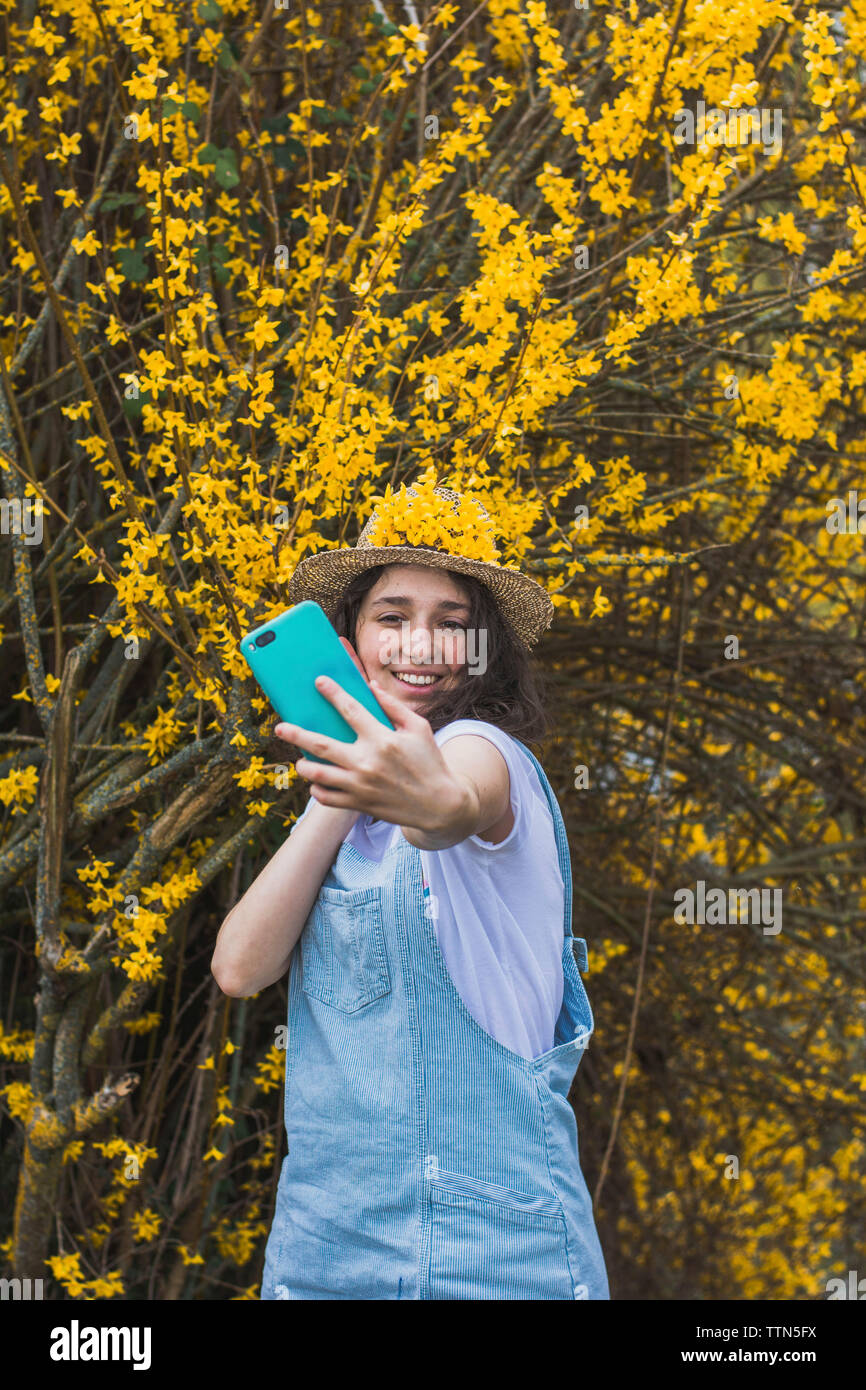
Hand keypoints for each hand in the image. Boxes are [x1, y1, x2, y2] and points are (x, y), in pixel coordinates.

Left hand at [273, 674, 466, 833]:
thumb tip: (370, 686)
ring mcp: (361, 786)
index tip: (318, 681)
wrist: (439, 805)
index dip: (332, 693)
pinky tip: (318, 781)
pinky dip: (317, 789)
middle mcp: (367, 762)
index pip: (351, 710)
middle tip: (280, 727)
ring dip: (304, 766)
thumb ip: (393, 706)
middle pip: (321, 745)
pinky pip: (327, 798)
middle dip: (297, 734)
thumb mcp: (418, 728)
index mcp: (382, 739)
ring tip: (300, 760)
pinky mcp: (359, 804)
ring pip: (318, 775)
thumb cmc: (429, 761)